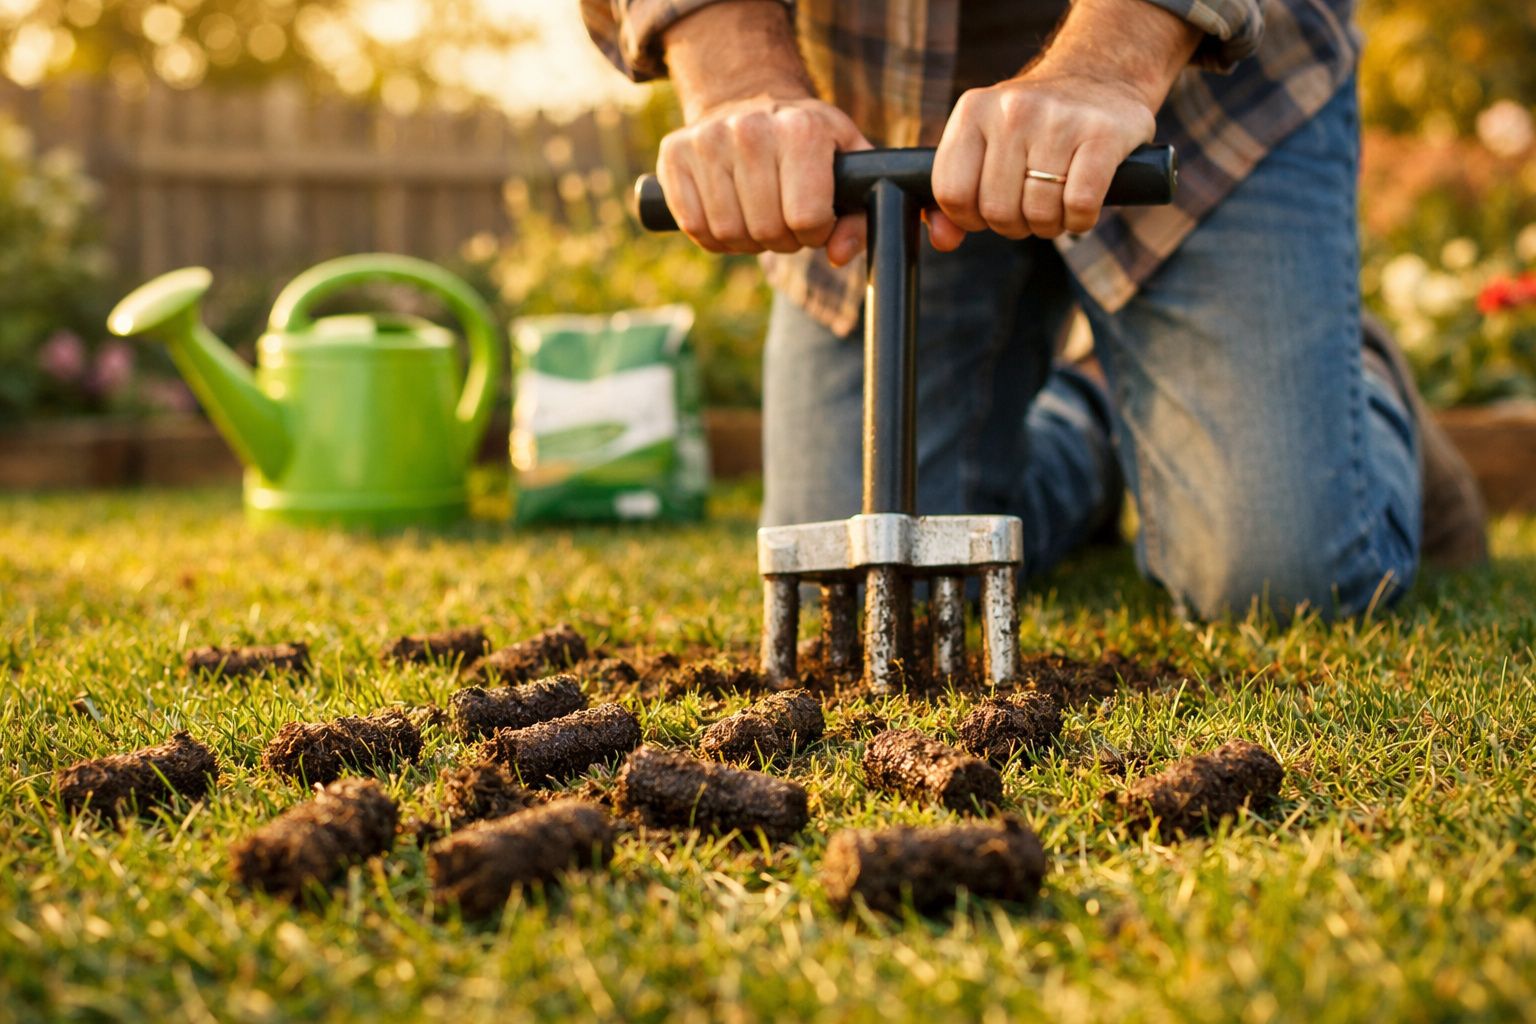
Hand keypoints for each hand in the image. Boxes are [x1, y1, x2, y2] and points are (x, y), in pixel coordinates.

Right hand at [656, 96, 872, 261]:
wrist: (749, 97)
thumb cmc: (806, 141)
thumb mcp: (846, 163)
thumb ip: (858, 213)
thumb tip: (838, 254)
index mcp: (801, 129)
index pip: (806, 218)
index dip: (815, 232)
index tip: (814, 218)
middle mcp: (750, 128)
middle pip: (766, 230)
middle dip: (781, 239)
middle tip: (784, 218)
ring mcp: (706, 139)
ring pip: (728, 233)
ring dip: (747, 239)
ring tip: (757, 213)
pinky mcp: (674, 154)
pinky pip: (693, 226)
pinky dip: (713, 236)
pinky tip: (729, 213)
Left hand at [930, 73, 1155, 246]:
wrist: (1100, 73)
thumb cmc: (1032, 124)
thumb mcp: (983, 143)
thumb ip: (955, 193)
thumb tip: (942, 240)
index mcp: (973, 110)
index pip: (952, 193)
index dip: (970, 218)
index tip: (989, 209)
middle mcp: (1013, 109)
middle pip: (996, 211)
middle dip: (1014, 225)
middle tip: (1028, 207)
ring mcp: (1059, 119)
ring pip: (1039, 213)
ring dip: (1049, 225)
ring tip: (1055, 203)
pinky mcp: (1103, 133)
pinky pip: (1080, 205)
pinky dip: (1080, 220)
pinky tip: (1081, 207)